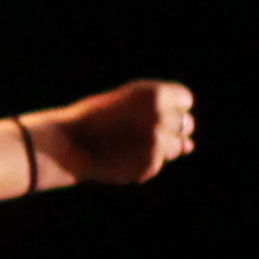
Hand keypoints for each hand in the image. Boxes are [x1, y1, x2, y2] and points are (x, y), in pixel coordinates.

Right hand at [32, 79, 197, 186]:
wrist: (68, 144)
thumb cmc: (95, 119)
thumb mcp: (127, 105)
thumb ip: (161, 117)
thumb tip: (190, 147)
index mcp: (154, 94)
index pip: (185, 100)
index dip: (169, 106)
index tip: (148, 112)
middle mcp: (160, 117)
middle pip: (186, 124)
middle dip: (168, 128)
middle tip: (139, 130)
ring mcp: (157, 142)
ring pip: (176, 147)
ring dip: (158, 147)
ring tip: (128, 143)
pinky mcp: (151, 164)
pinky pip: (158, 163)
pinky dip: (144, 162)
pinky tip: (122, 157)